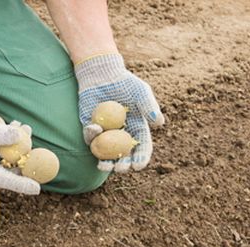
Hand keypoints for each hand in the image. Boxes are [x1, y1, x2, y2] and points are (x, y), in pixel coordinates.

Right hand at [0, 95, 39, 194]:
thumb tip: (18, 136)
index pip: (4, 180)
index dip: (22, 185)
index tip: (38, 188)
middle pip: (10, 170)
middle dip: (25, 161)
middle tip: (39, 153)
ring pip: (8, 156)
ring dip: (20, 145)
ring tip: (27, 128)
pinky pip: (3, 147)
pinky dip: (11, 138)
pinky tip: (16, 125)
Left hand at [75, 53, 164, 172]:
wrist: (102, 75)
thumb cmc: (125, 83)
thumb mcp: (141, 92)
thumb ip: (150, 107)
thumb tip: (160, 123)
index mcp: (137, 129)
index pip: (141, 147)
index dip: (141, 158)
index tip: (138, 166)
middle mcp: (121, 135)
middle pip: (123, 155)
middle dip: (123, 165)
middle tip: (121, 168)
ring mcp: (105, 134)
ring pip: (105, 153)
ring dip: (105, 162)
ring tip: (104, 166)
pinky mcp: (90, 128)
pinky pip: (90, 138)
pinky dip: (92, 138)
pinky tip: (96, 132)